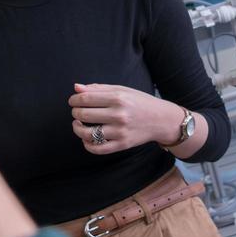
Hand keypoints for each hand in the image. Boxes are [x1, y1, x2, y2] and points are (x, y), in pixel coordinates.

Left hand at [68, 83, 182, 154]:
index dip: (74, 99)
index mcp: (118, 98)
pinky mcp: (122, 145)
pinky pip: (98, 148)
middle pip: (84, 114)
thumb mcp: (122, 90)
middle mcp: (119, 115)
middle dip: (75, 112)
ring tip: (78, 124)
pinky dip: (87, 144)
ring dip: (77, 128)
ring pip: (87, 133)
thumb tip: (76, 88)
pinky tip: (86, 138)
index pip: (85, 98)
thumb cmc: (140, 102)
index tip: (73, 101)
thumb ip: (99, 89)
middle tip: (77, 111)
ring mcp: (120, 131)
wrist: (162, 120)